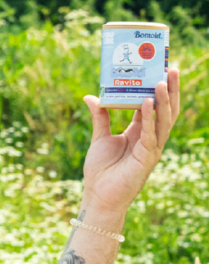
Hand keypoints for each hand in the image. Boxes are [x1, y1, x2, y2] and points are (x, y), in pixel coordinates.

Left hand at [81, 68, 180, 216]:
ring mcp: (151, 148)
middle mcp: (150, 138)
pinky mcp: (147, 158)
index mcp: (140, 132)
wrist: (98, 195)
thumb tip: (91, 96)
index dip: (157, 88)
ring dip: (164, 100)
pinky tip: (148, 102)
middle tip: (173, 68)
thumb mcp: (100, 137)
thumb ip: (99, 117)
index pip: (154, 106)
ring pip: (164, 120)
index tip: (161, 69)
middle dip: (170, 90)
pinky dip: (150, 118)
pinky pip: (151, 134)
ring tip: (163, 80)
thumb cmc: (101, 170)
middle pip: (166, 110)